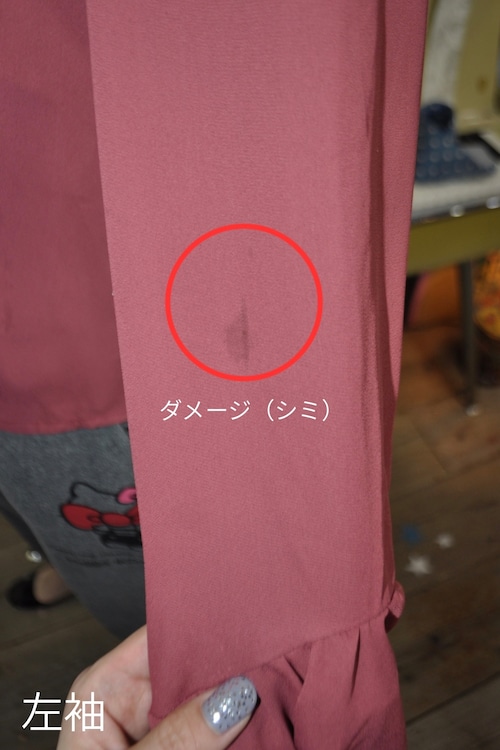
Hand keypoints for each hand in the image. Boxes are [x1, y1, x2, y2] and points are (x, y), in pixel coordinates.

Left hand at [56, 625, 256, 748]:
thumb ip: (180, 737)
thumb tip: (235, 694)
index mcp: (104, 689)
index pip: (161, 637)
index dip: (204, 628)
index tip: (250, 623)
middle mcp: (134, 699)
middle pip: (193, 666)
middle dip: (231, 668)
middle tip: (275, 658)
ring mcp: (162, 725)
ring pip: (213, 700)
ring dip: (242, 701)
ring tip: (276, 686)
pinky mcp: (186, 746)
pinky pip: (218, 732)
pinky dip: (241, 731)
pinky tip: (266, 720)